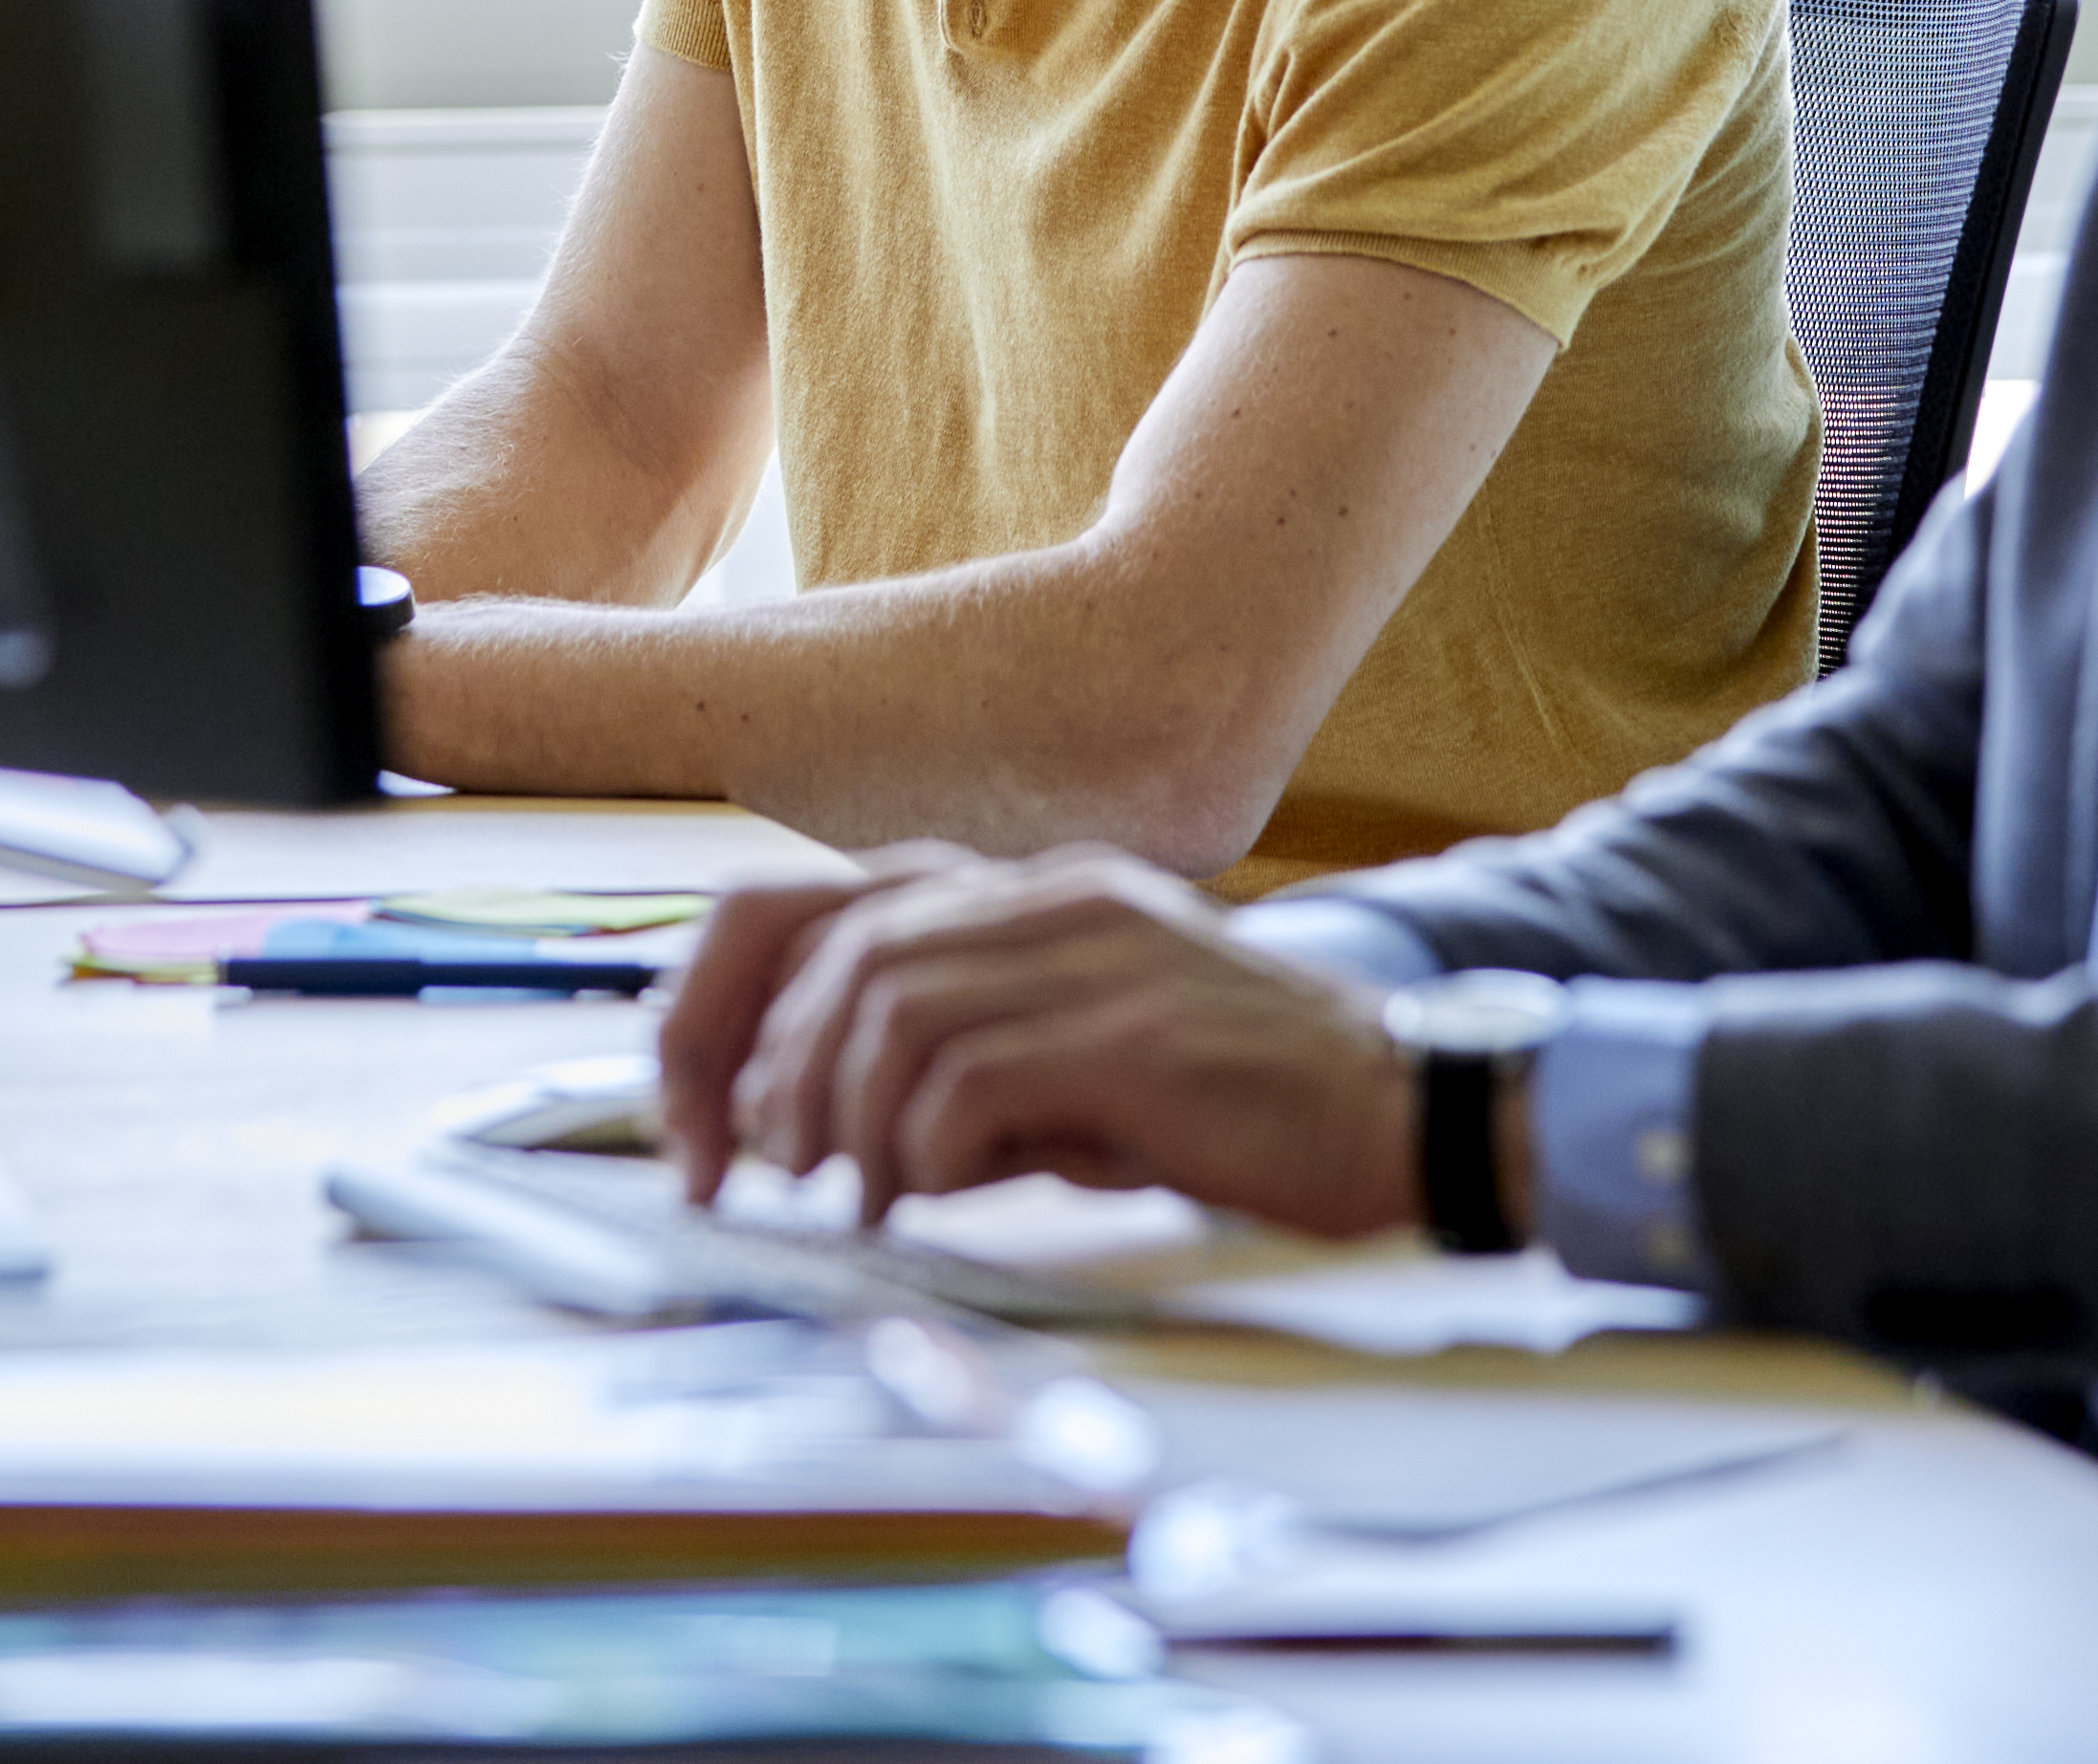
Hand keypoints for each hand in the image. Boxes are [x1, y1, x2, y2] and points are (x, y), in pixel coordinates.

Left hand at [653, 848, 1419, 1235]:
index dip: (713, 1008)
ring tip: (857, 1201)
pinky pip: (969, 1075)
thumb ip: (945, 1076)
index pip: (802, 902)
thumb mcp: (1063, 1078)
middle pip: (827, 946)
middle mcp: (1045, 897)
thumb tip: (792, 1126)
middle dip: (753, 1075)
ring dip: (840, 1118)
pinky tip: (930, 1202)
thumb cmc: (1228, 1110)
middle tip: (749, 1184)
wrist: (1402, 1109)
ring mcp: (1092, 952)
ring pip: (885, 1005)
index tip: (695, 1127)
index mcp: (1020, 893)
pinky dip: (920, 1150)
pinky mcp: (1132, 1030)